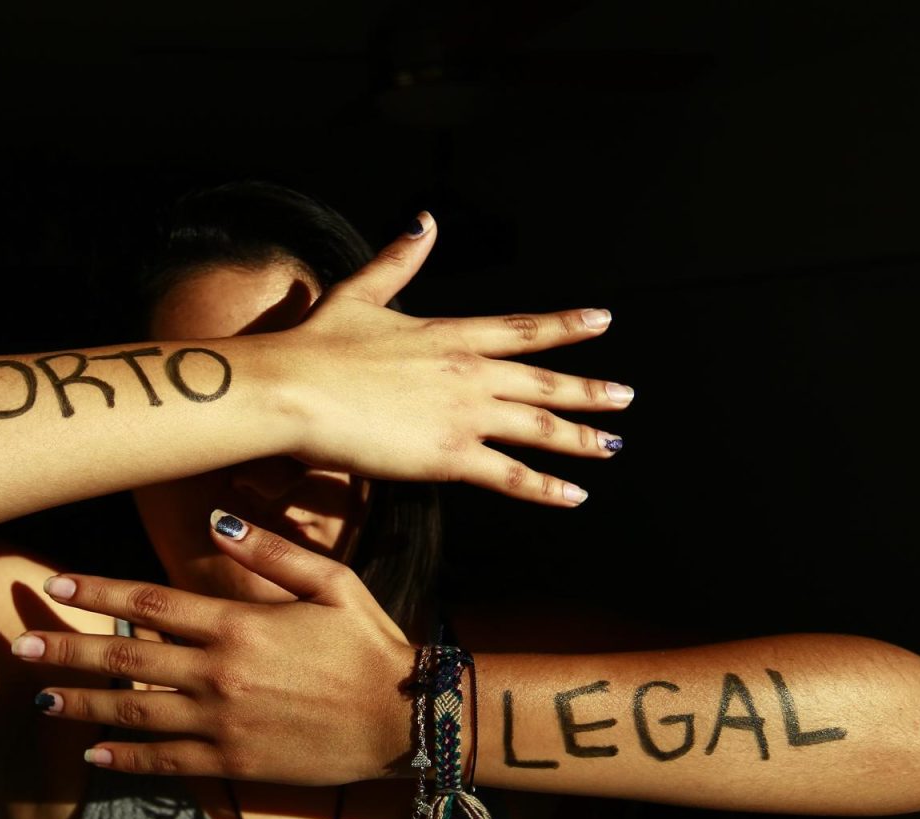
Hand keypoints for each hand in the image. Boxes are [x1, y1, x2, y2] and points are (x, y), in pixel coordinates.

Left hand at [11, 512, 417, 783]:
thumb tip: (217, 519)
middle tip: (16, 648)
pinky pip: (166, 764)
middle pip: (124, 658)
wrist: (406, 718)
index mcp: (237, 623)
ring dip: (80, 704)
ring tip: (39, 698)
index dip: (95, 592)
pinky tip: (91, 755)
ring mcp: (222, 722)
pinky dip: (125, 760)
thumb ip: (271, 550)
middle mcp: (218, 673)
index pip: (148, 601)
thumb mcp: (332, 582)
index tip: (53, 584)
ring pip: (132, 713)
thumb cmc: (370, 643)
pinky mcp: (234, 762)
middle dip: (66, 651)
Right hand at [273, 212, 629, 505]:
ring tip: (613, 445)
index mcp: (448, 334)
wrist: (294, 389)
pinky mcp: (449, 456)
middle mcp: (467, 372)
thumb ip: (397, 261)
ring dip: (581, 438)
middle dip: (588, 389)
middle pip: (542, 380)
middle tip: (625, 397)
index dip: (565, 326)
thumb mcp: (359, 293)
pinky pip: (510, 475)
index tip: (602, 320)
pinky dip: (546, 488)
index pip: (521, 329)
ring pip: (538, 427)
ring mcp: (463, 414)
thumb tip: (424, 221)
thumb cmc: (315, 345)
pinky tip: (575, 496)